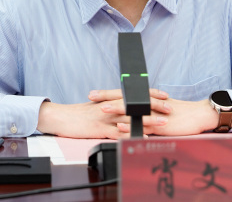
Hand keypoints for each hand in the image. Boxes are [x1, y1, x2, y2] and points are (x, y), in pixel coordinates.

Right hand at [36, 88, 169, 138]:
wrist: (61, 117)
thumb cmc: (79, 113)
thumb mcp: (97, 107)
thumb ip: (112, 107)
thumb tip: (126, 109)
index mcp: (111, 99)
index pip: (134, 94)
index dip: (150, 94)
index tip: (165, 95)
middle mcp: (110, 106)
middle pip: (136, 105)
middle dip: (154, 106)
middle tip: (170, 108)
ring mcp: (106, 117)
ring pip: (131, 117)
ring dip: (148, 120)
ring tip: (163, 123)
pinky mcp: (100, 129)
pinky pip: (118, 132)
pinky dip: (131, 135)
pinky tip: (143, 137)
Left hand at [105, 97, 220, 136]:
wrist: (198, 115)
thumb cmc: (180, 114)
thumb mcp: (159, 111)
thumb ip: (145, 112)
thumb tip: (130, 116)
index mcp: (147, 99)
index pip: (124, 93)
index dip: (108, 93)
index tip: (94, 94)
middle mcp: (148, 103)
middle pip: (124, 97)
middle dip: (107, 96)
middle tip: (91, 96)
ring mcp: (153, 113)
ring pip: (131, 110)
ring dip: (116, 109)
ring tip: (101, 109)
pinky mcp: (159, 124)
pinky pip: (142, 124)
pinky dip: (130, 124)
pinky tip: (119, 125)